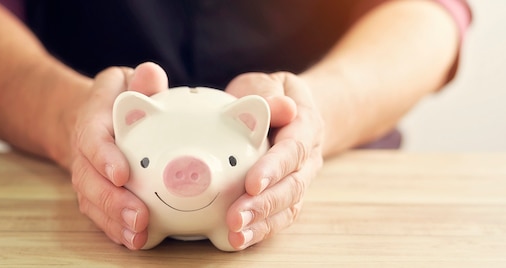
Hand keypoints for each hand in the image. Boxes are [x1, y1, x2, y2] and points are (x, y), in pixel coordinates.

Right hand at [69, 62, 168, 249]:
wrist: (89, 117)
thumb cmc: (118, 99)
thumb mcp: (126, 81)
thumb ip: (140, 81)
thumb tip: (151, 74)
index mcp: (92, 118)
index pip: (92, 137)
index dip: (103, 156)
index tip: (121, 174)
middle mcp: (83, 150)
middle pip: (89, 178)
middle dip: (112, 201)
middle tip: (138, 217)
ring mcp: (86, 173)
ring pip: (92, 200)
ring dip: (113, 221)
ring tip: (138, 236)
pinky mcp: (93, 191)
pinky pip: (99, 213)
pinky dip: (114, 229)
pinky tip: (135, 241)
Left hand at [224, 72, 324, 249]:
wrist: (294, 111)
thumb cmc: (272, 96)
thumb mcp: (270, 84)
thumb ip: (270, 95)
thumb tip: (281, 107)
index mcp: (305, 126)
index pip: (293, 149)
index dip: (274, 168)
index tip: (251, 183)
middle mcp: (307, 159)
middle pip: (292, 186)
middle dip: (264, 204)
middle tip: (236, 217)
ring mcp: (300, 180)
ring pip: (288, 207)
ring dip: (262, 224)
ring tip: (236, 235)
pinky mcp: (287, 197)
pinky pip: (279, 218)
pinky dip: (261, 231)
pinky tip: (238, 241)